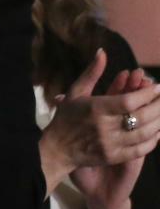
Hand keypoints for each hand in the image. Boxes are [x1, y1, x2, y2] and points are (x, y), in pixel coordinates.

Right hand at [40, 50, 159, 195]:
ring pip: (144, 133)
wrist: (57, 148)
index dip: (147, 93)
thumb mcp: (76, 91)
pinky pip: (141, 149)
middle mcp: (104, 126)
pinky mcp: (114, 157)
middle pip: (141, 116)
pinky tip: (157, 132)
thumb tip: (102, 51)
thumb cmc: (66, 116)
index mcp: (95, 108)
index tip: (158, 87)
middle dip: (158, 106)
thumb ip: (92, 72)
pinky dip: (153, 140)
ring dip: (159, 122)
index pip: (128, 100)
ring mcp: (110, 144)